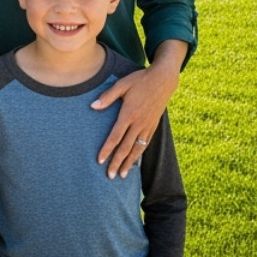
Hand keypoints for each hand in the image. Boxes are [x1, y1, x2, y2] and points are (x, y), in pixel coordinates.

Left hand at [90, 42, 185, 179]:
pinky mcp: (153, 126)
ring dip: (129, 163)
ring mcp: (147, 126)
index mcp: (129, 114)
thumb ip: (108, 96)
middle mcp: (139, 123)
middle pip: (126, 147)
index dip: (107, 149)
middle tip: (109, 176)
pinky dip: (139, 154)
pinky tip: (134, 161)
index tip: (100, 161)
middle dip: (117, 162)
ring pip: (137, 149)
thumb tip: (93, 106)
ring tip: (122, 175)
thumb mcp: (122, 84)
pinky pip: (145, 144)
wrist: (163, 80)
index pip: (115, 136)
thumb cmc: (140, 80)